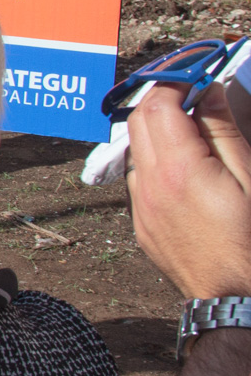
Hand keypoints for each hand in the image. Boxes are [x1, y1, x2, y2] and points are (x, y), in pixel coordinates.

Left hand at [127, 83, 250, 298]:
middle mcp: (150, 185)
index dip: (175, 84)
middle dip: (161, 102)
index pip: (157, 106)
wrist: (234, 298)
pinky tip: (185, 168)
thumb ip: (224, 131)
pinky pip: (139, 180)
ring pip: (136, 150)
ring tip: (193, 132)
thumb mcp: (250, 178)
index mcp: (179, 170)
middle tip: (194, 97)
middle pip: (138, 123)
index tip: (196, 76)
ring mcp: (142, 207)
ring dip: (157, 132)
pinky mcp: (142, 225)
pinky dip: (156, 162)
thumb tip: (211, 92)